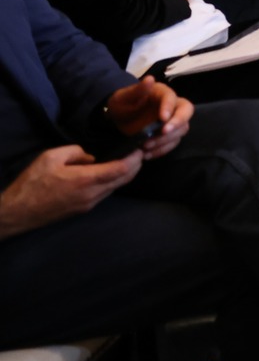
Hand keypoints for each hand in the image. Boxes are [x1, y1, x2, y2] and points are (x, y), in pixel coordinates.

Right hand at [0, 146, 140, 237]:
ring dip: (125, 175)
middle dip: (135, 166)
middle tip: (139, 152)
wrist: (17, 212)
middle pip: (123, 180)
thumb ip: (76, 152)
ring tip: (128, 161)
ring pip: (115, 188)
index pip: (121, 169)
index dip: (135, 159)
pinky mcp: (82, 210)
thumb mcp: (51, 157)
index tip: (140, 148)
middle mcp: (92, 195)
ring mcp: (88, 205)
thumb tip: (91, 157)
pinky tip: (110, 173)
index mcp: (86, 180)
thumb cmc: (32, 183)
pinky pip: (105, 194)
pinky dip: (113, 183)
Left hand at [104, 79, 192, 159]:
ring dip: (166, 140)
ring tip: (146, 146)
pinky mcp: (168, 136)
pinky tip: (146, 154)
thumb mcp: (124, 96)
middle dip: (177, 124)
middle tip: (163, 133)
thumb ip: (137, 90)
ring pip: (181, 131)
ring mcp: (172, 122)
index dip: (170, 108)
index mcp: (163, 94)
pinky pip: (172, 144)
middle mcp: (173, 107)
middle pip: (185, 114)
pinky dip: (160, 150)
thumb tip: (150, 79)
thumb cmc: (122, 103)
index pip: (173, 98)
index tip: (162, 119)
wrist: (117, 118)